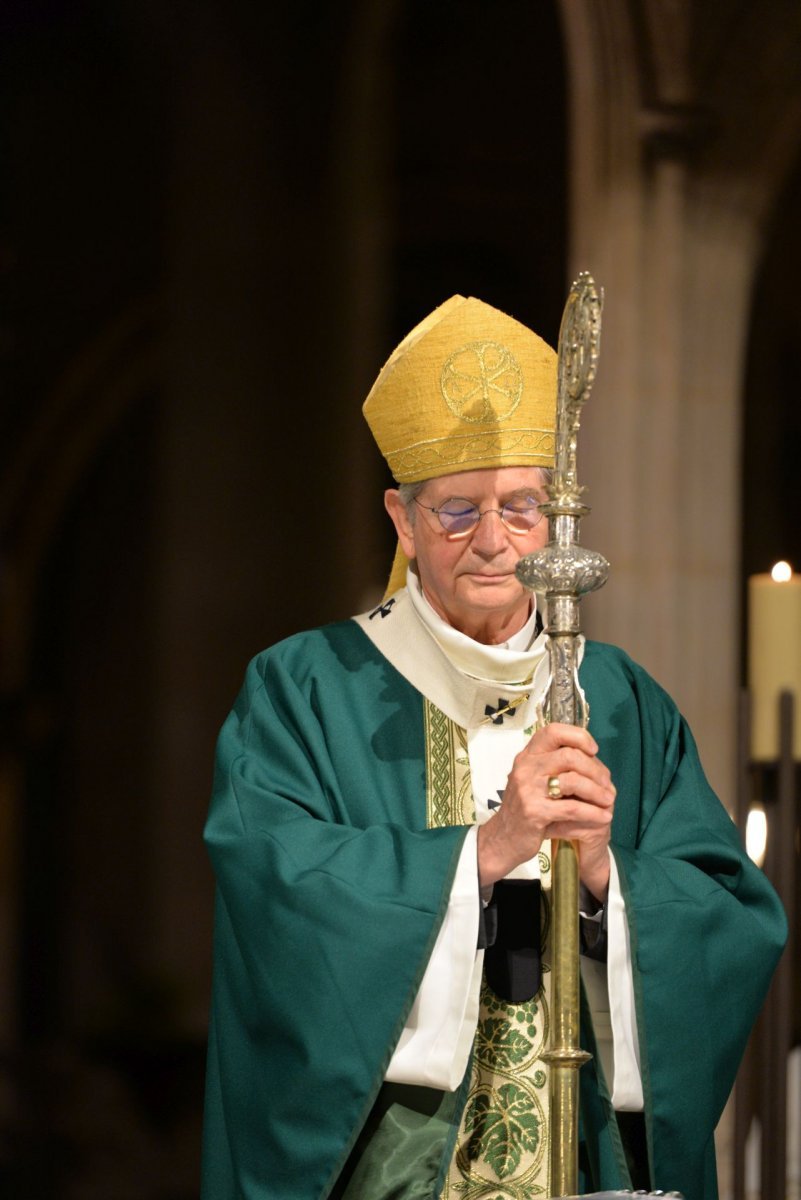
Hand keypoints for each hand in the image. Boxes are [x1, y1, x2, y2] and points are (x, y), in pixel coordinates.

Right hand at [476, 722, 614, 901]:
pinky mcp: (535, 812)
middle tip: (607, 783)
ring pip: (573, 781)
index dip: (578, 736)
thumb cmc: (526, 806)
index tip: (593, 750)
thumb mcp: (534, 779)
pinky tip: (604, 816)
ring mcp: (528, 789)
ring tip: (609, 800)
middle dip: (595, 769)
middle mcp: (525, 767)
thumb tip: (593, 758)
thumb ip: (556, 766)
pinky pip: (572, 808)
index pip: (553, 731)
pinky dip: (593, 813)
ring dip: (597, 791)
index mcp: (527, 756)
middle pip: (569, 756)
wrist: (504, 838)